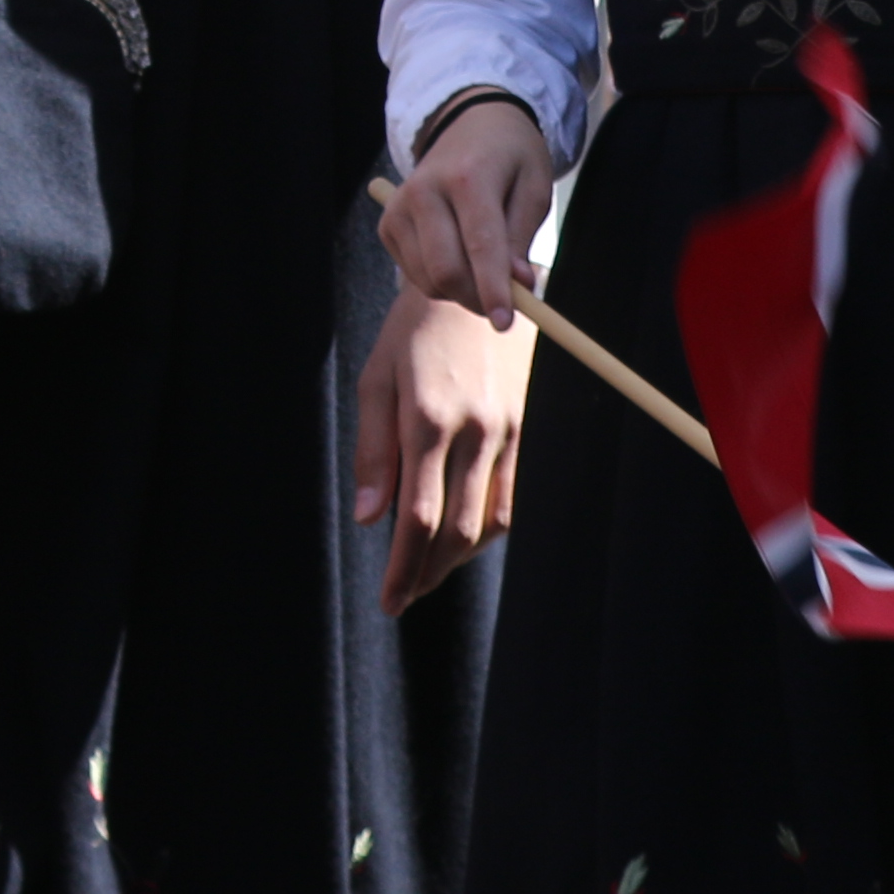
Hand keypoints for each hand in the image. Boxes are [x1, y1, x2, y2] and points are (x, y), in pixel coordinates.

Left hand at [349, 286, 534, 615]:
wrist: (472, 294)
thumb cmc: (410, 335)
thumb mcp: (375, 382)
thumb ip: (374, 451)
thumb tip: (370, 517)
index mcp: (428, 421)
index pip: (419, 516)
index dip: (403, 565)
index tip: (388, 598)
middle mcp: (474, 434)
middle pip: (455, 529)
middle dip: (426, 572)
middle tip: (401, 598)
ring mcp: (506, 436)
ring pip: (487, 521)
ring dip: (456, 558)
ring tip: (423, 576)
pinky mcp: (524, 434)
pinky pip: (509, 499)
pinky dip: (484, 530)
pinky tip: (460, 542)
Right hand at [379, 94, 559, 327]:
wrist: (469, 125)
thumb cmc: (511, 158)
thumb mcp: (534, 189)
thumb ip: (522, 238)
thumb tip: (517, 285)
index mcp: (467, 178)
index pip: (480, 245)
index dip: (493, 289)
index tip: (506, 324)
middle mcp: (423, 191)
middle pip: (445, 270)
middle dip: (477, 299)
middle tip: (505, 306)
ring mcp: (398, 208)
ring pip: (428, 279)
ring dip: (461, 293)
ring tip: (484, 275)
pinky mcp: (387, 224)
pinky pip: (414, 274)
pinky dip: (440, 282)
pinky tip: (457, 260)